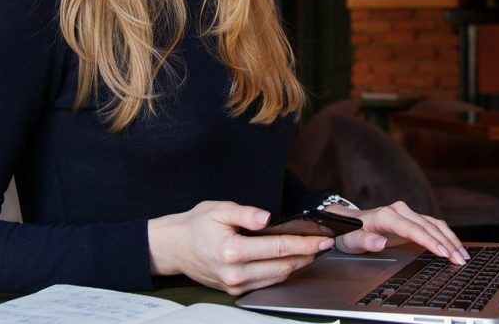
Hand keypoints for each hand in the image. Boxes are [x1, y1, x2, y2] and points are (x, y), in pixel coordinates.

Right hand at [148, 201, 334, 294]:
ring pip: (277, 278)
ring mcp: (235, 285)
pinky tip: (291, 260)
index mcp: (232, 251)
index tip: (322, 239)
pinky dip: (282, 272)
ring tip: (312, 251)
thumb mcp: (219, 209)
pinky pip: (266, 283)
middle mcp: (235, 273)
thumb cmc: (195, 225)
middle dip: (307, 255)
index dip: (305, 243)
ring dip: (298, 265)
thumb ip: (245, 212)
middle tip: (323, 244)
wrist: (174, 247)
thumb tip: (266, 217)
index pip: (279, 248)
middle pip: (283, 267)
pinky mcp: (235, 290)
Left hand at [328, 201, 469, 264]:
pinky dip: (446, 235)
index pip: (413, 229)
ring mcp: (407, 213)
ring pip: (434, 225)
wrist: (349, 223)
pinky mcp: (412, 219)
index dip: (430, 241)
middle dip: (446, 243)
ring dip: (450, 239)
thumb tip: (381, 242)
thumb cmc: (349, 232)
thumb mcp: (351, 240)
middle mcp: (399, 211)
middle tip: (460, 260)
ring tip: (463, 255)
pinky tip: (455, 246)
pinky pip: (433, 226)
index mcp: (386, 215)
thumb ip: (366, 241)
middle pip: (428, 226)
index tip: (443, 252)